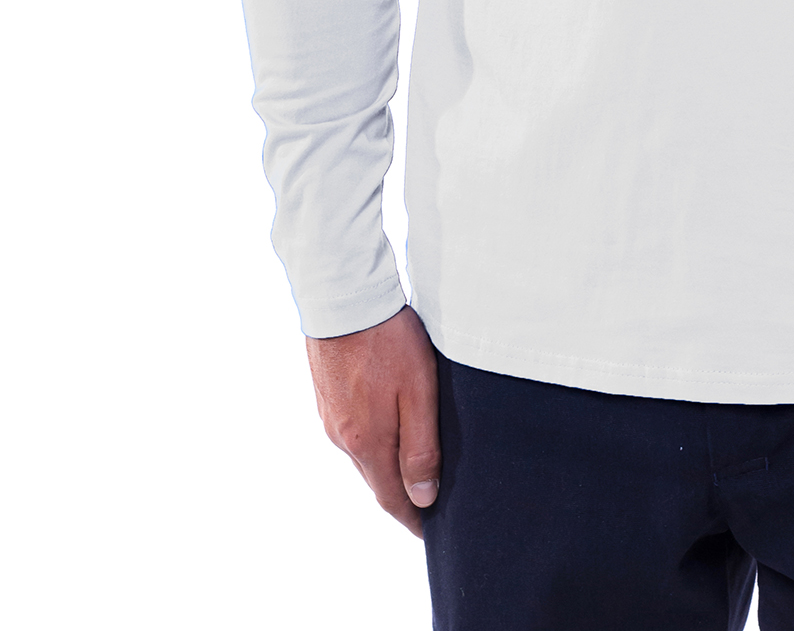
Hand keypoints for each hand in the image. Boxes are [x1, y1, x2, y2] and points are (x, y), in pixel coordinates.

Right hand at [306, 303, 441, 538]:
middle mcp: (343, 437)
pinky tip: (388, 429)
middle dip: (402, 495)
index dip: (413, 518)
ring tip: (413, 469)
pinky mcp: (327, 396)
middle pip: (377, 479)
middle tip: (429, 503)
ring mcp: (330, 416)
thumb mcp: (418, 392)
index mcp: (367, 442)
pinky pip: (353, 432)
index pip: (392, 498)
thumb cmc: (388, 340)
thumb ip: (420, 447)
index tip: (431, 531)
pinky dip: (373, 441)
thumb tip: (423, 497)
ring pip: (364, 455)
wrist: (343, 296)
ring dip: (387, 466)